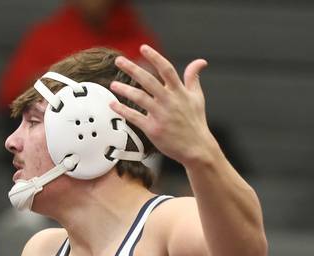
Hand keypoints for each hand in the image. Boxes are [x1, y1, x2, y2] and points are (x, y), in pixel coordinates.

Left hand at [109, 45, 215, 166]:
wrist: (197, 148)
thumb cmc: (196, 122)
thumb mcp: (197, 97)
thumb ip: (194, 78)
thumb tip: (200, 61)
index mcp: (180, 92)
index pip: (166, 69)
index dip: (155, 57)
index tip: (143, 48)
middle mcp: (169, 101)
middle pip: (148, 80)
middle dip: (132, 69)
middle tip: (119, 60)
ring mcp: (161, 115)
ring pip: (139, 98)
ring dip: (125, 90)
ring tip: (113, 84)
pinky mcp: (153, 129)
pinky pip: (135, 117)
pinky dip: (123, 110)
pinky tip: (113, 104)